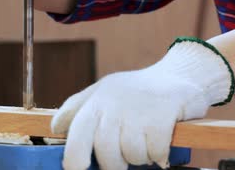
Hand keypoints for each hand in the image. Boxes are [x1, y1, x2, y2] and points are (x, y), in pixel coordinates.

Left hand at [51, 38, 232, 169]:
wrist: (179, 74)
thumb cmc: (137, 90)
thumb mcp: (103, 91)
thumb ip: (78, 108)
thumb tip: (56, 128)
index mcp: (94, 101)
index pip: (73, 136)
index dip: (74, 161)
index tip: (80, 169)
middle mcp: (112, 104)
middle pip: (106, 155)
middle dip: (115, 165)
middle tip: (122, 162)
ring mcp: (136, 110)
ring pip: (132, 156)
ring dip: (140, 157)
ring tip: (145, 142)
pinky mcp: (161, 116)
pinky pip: (154, 152)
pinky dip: (159, 153)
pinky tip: (160, 141)